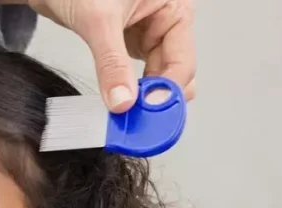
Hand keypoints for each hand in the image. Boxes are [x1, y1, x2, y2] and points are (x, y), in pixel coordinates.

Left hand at [9, 0, 195, 111]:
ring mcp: (146, 34)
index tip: (148, 113)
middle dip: (156, 99)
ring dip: (140, 98)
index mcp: (173, 8)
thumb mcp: (99, 20)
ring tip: (126, 117)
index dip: (167, 91)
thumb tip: (123, 102)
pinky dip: (126, 91)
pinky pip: (133, 75)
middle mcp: (164, 22)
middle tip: (138, 122)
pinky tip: (118, 105)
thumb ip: (111, 63)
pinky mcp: (126, 43)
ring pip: (154, 78)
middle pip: (172, 74)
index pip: (182, 61)